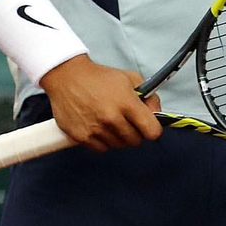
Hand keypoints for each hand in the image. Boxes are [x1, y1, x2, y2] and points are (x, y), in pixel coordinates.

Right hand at [39, 54, 162, 151]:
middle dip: (135, 132)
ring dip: (119, 137)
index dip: (152, 129)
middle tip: (127, 121)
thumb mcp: (131, 78)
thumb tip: (158, 115)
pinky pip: (101, 149)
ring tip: (111, 122)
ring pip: (119, 145)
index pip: (151, 131)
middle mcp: (112, 119)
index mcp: (127, 103)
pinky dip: (103, 141)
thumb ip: (149, 97)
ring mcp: (96, 129)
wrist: (68, 77)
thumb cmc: (101, 77)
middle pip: (135, 141)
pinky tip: (100, 128)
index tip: (148, 125)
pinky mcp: (81, 136)